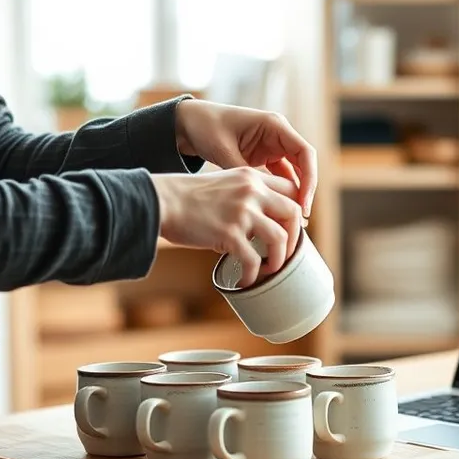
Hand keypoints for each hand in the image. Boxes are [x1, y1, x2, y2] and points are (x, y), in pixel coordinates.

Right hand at [151, 167, 301, 285]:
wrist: (161, 202)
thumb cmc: (188, 198)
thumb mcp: (224, 184)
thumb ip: (246, 196)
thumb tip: (262, 224)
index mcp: (251, 177)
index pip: (291, 189)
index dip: (296, 210)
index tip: (290, 228)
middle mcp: (251, 191)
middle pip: (293, 213)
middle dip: (294, 238)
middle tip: (284, 253)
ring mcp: (242, 212)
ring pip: (280, 238)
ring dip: (279, 259)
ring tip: (268, 269)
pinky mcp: (229, 234)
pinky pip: (253, 260)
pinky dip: (252, 275)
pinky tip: (245, 281)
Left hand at [175, 100, 317, 216]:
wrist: (190, 123)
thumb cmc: (206, 128)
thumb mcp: (225, 151)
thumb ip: (245, 175)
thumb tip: (262, 201)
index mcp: (274, 125)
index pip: (305, 153)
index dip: (310, 179)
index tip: (303, 204)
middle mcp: (279, 135)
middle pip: (305, 165)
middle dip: (305, 191)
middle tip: (301, 218)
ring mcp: (273, 147)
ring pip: (295, 174)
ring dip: (295, 195)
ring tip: (292, 219)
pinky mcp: (266, 158)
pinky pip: (282, 178)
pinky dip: (282, 194)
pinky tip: (278, 212)